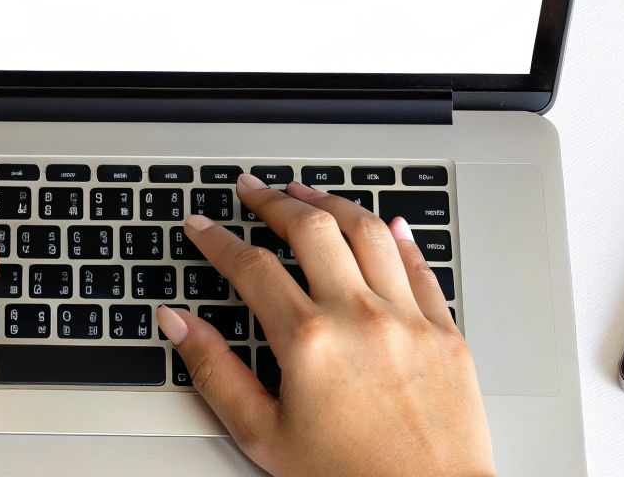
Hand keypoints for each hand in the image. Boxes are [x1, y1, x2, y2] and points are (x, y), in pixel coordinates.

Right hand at [161, 175, 494, 476]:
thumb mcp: (263, 434)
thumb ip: (215, 371)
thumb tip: (178, 324)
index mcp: (309, 341)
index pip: (251, 266)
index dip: (218, 240)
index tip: (202, 227)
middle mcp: (360, 317)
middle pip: (311, 228)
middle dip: (273, 200)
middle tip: (252, 190)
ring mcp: (408, 319)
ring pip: (368, 231)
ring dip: (332, 202)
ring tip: (307, 192)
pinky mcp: (445, 332)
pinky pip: (421, 267)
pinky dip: (400, 238)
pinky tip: (386, 225)